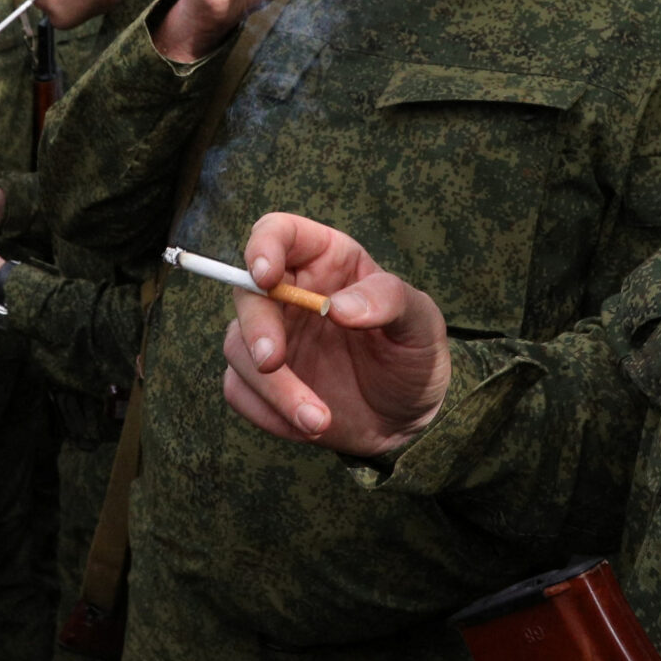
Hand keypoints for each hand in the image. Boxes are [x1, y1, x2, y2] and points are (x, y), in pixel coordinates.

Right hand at [219, 212, 450, 455]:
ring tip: (319, 421)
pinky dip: (266, 413)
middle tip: (274, 363)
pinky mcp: (262, 381)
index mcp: (326, 260)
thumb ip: (388, 302)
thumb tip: (337, 308)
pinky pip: (239, 391)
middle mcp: (291, 294)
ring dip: (271, 388)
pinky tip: (307, 427)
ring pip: (238, 348)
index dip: (264, 246)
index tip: (268, 277)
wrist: (408, 420)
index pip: (279, 233)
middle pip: (246, 293)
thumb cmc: (415, 357)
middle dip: (256, 328)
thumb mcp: (422, 323)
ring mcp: (274, 337)